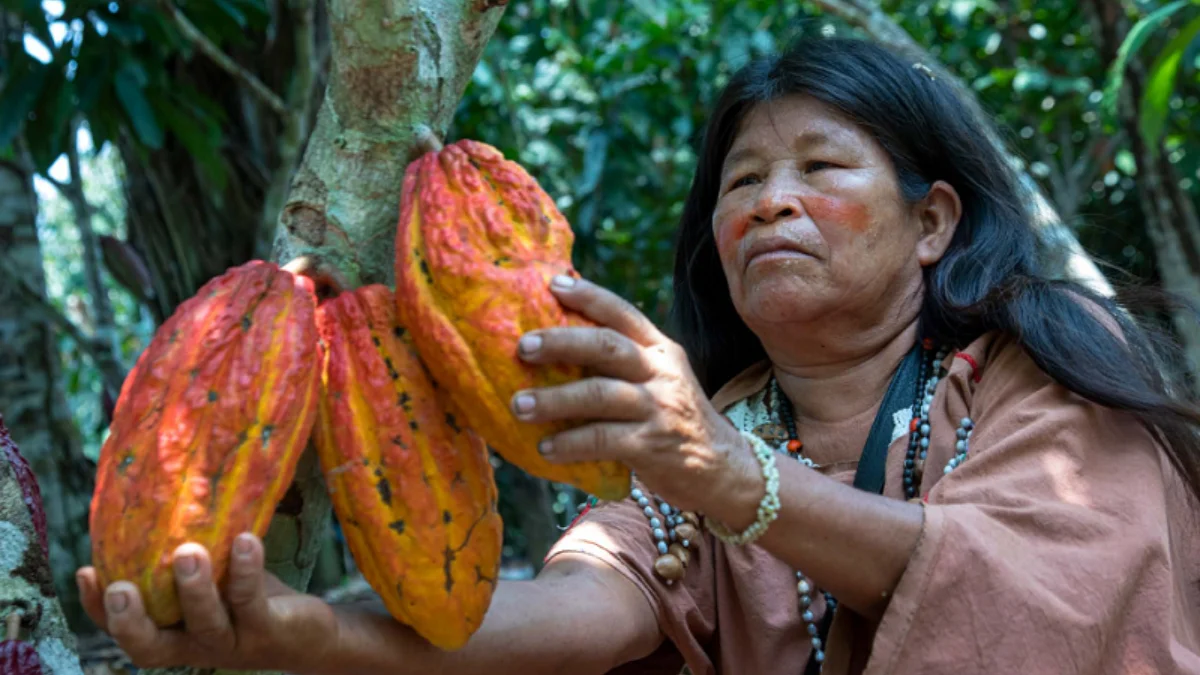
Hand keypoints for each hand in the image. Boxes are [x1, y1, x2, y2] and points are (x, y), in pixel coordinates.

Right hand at [76, 534, 338, 672]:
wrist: (310, 634)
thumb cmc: (250, 600)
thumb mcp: (214, 579)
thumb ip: (182, 557)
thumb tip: (155, 500)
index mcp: (175, 634)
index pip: (128, 631)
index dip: (100, 610)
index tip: (85, 571)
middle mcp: (197, 644)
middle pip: (152, 647)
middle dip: (130, 620)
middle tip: (119, 586)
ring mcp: (234, 641)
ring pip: (206, 622)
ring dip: (194, 589)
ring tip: (189, 552)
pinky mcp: (269, 629)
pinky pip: (252, 600)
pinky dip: (247, 570)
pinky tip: (245, 540)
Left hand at [512, 275, 758, 515]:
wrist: (723, 468)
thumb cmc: (675, 421)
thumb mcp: (660, 380)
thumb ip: (624, 363)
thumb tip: (559, 345)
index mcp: (661, 350)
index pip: (622, 313)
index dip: (588, 296)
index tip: (553, 283)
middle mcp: (661, 373)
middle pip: (608, 346)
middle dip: (561, 342)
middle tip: (523, 347)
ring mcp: (659, 408)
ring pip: (599, 394)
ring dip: (554, 400)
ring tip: (519, 405)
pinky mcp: (652, 445)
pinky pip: (603, 439)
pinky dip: (569, 443)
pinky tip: (546, 448)